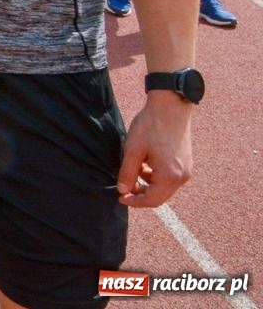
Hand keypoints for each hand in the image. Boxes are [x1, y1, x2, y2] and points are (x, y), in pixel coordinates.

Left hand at [117, 93, 194, 207]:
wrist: (171, 106)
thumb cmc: (151, 126)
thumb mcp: (133, 150)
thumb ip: (127, 173)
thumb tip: (123, 190)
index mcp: (170, 176)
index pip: (152, 200)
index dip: (135, 202)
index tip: (120, 197)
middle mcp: (182, 177)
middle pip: (160, 196)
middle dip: (141, 194)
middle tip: (125, 186)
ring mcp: (186, 170)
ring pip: (165, 187)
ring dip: (148, 184)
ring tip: (134, 170)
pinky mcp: (186, 162)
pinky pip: (170, 177)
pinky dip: (156, 176)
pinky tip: (145, 163)